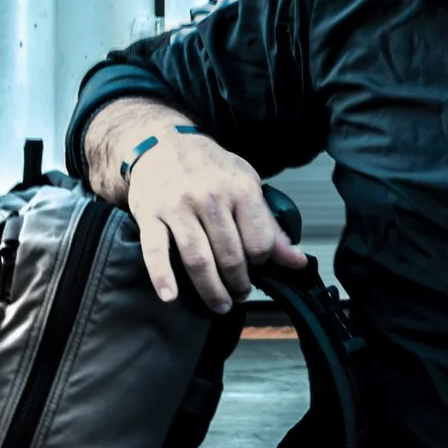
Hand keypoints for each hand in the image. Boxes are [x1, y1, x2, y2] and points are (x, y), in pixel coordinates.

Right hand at [122, 127, 306, 310]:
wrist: (162, 144)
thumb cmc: (209, 168)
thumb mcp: (247, 186)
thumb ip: (270, 226)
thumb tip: (297, 261)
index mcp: (240, 189)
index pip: (259, 242)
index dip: (262, 262)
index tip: (257, 267)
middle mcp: (210, 197)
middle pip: (231, 256)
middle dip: (239, 283)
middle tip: (240, 293)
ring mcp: (178, 206)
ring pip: (199, 260)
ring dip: (212, 290)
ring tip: (220, 303)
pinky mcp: (150, 215)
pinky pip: (156, 251)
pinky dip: (162, 277)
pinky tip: (170, 296)